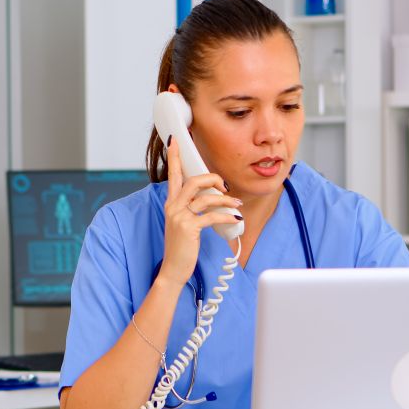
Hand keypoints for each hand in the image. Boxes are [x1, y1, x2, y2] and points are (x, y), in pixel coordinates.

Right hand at [158, 138, 242, 287]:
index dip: (173, 156)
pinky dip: (227, 216)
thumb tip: (212, 198)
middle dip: (213, 178)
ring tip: (236, 204)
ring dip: (225, 199)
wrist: (173, 269)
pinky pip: (212, 216)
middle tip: (225, 186)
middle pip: (194, 180)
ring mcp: (179, 216)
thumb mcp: (182, 223)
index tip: (175, 140)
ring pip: (206, 197)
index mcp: (171, 203)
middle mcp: (173, 206)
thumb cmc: (181, 247)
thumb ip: (191, 208)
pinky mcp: (189, 228)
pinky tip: (235, 218)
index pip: (172, 174)